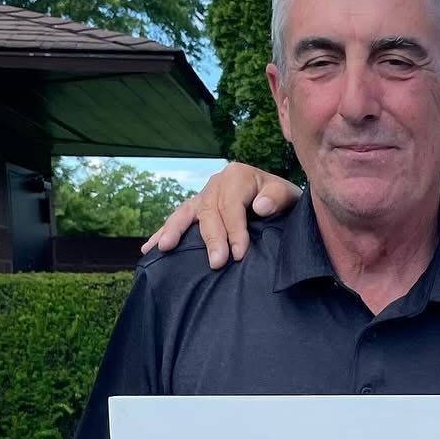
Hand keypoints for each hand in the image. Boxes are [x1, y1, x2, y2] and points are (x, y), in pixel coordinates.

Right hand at [142, 162, 301, 268]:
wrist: (278, 197)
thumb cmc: (283, 199)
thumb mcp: (289, 194)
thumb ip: (277, 197)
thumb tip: (261, 207)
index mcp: (238, 175)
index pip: (232, 205)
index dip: (235, 230)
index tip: (240, 254)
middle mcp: (217, 182)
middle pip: (210, 211)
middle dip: (212, 238)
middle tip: (216, 263)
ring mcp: (204, 194)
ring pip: (187, 213)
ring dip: (175, 232)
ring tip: (165, 249)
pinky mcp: (196, 207)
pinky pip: (179, 218)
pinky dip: (164, 232)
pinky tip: (149, 248)